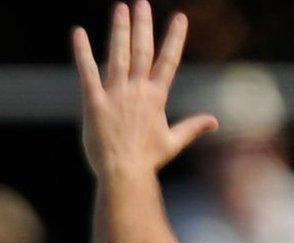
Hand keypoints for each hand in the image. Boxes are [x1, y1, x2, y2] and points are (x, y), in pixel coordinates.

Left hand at [72, 2, 217, 180]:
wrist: (124, 175)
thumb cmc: (146, 161)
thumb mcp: (173, 142)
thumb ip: (192, 127)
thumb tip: (215, 121)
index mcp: (156, 97)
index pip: (168, 60)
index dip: (174, 38)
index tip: (179, 18)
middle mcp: (137, 91)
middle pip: (142, 50)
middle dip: (143, 25)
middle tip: (141, 3)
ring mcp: (116, 95)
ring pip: (118, 55)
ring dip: (119, 30)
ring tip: (121, 8)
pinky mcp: (94, 103)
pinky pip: (87, 73)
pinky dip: (82, 52)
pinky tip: (78, 33)